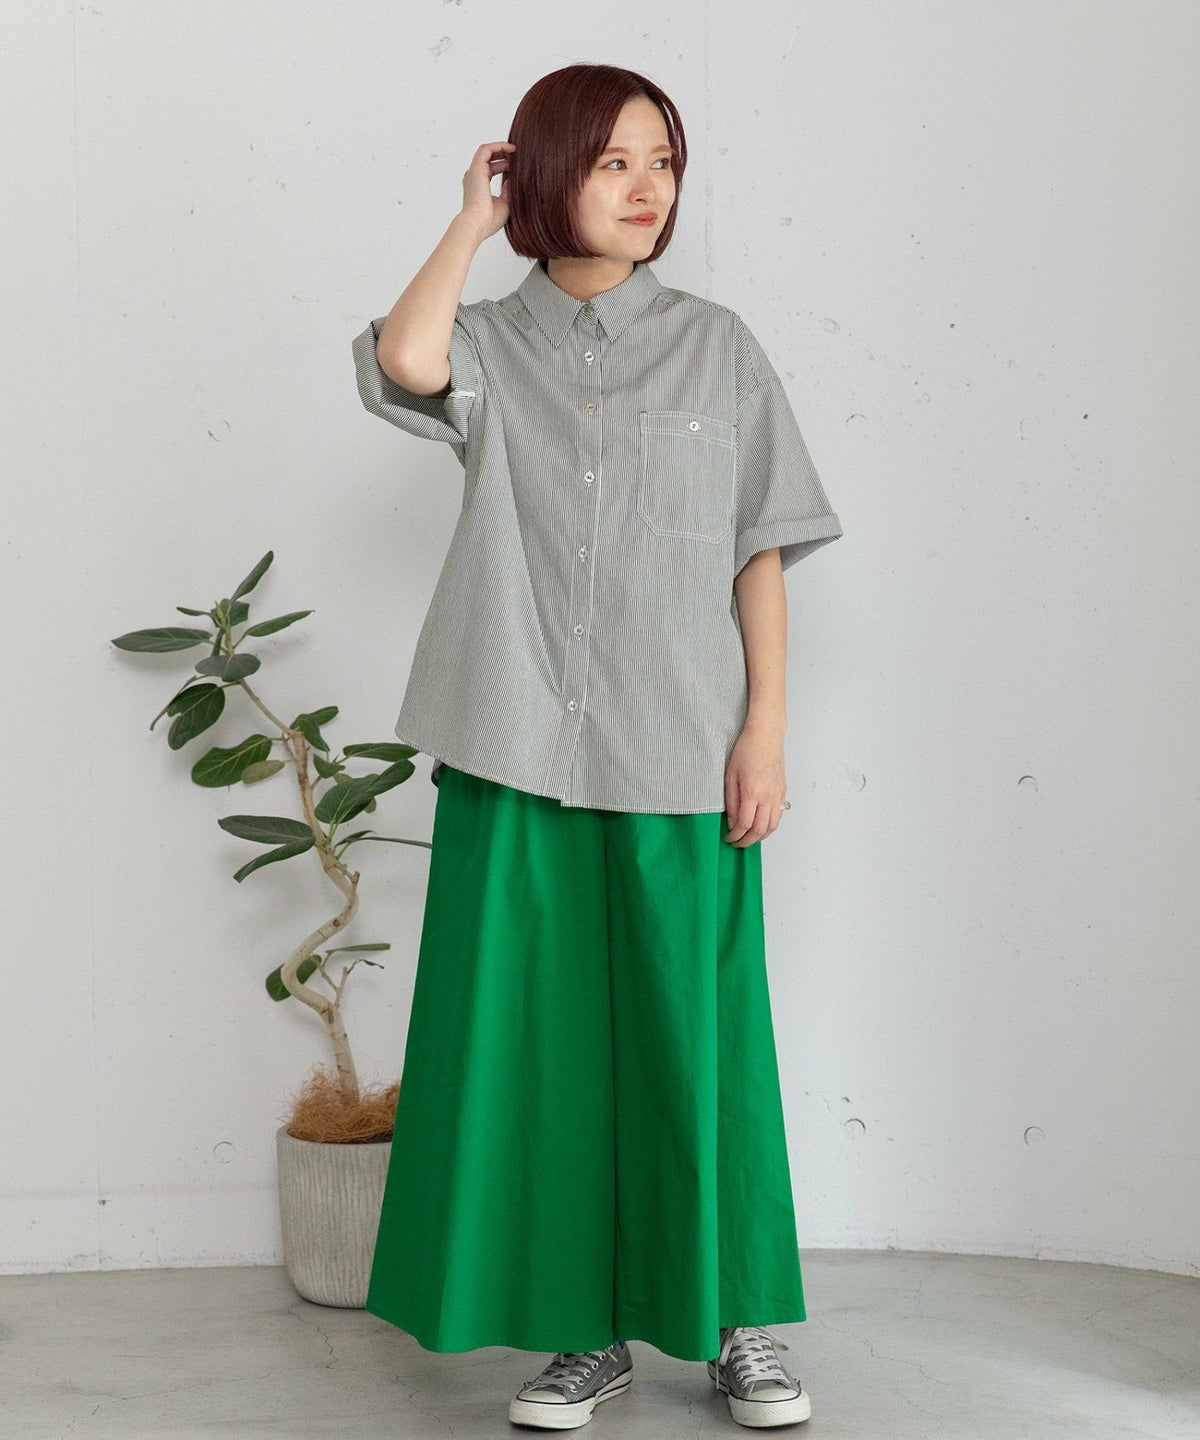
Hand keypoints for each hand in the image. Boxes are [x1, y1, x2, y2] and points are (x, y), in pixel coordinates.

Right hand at [460, 141, 515, 240]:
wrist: (478, 223)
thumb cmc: (489, 219)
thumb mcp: (505, 203)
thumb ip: (508, 191)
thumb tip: (513, 180)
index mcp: (479, 187)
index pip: (490, 170)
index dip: (503, 166)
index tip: (516, 166)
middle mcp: (474, 178)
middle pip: (488, 159)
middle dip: (503, 155)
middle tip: (517, 156)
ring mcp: (474, 172)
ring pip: (486, 151)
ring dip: (501, 148)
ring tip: (515, 150)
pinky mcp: (477, 168)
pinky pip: (486, 149)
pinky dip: (498, 146)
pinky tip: (511, 148)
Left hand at [723, 725, 787, 845]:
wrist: (766, 736)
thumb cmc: (746, 751)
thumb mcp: (730, 775)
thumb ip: (731, 801)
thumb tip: (732, 821)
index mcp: (752, 793)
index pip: (744, 825)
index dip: (735, 836)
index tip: (729, 838)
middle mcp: (767, 797)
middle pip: (760, 830)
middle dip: (747, 841)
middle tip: (737, 843)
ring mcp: (777, 795)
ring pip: (772, 826)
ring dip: (760, 837)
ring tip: (749, 838)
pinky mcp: (782, 791)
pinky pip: (778, 815)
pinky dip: (770, 826)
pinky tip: (761, 826)